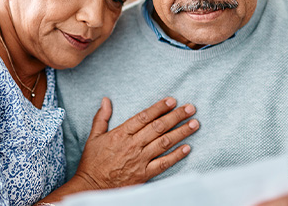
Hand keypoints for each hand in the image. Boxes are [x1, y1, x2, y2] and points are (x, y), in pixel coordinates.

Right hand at [74, 97, 198, 188]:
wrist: (92, 186)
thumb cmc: (93, 162)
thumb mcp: (94, 137)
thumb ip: (101, 117)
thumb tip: (106, 100)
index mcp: (121, 134)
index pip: (144, 117)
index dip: (159, 108)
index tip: (172, 101)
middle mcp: (133, 145)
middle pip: (158, 127)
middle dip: (176, 116)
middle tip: (190, 108)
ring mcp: (140, 160)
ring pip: (164, 143)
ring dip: (181, 132)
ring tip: (194, 124)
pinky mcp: (144, 174)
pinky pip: (164, 163)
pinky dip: (176, 155)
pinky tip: (187, 148)